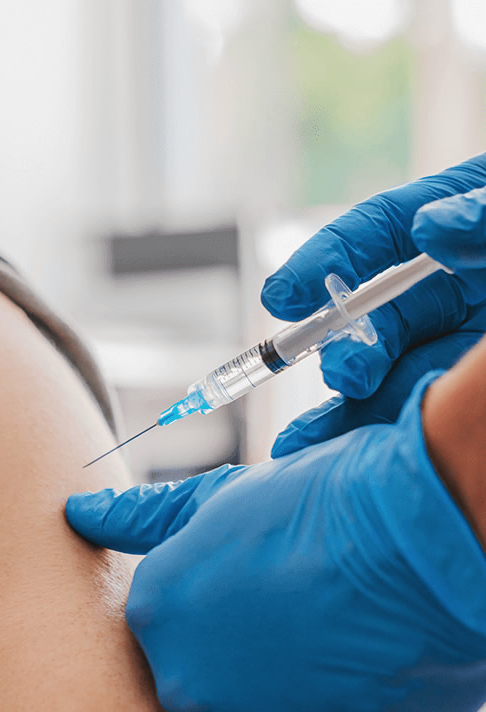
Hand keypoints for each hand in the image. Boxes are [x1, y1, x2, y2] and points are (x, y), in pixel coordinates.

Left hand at [65, 374, 485, 711]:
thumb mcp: (218, 501)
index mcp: (151, 611)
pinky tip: (347, 691)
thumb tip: (78, 513)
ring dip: (282, 707)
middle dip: (244, 667)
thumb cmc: (320, 506)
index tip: (264, 604)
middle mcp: (177, 677)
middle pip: (204, 687)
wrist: (416, 535)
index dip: (225, 621)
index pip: (173, 636)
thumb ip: (139, 519)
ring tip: (328, 655)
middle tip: (299, 631)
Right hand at [263, 153, 485, 456]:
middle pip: (372, 311)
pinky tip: (315, 453)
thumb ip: (482, 217)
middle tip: (345, 369)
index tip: (285, 295)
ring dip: (344, 398)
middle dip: (343, 342)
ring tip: (314, 436)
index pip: (376, 234)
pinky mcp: (453, 387)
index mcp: (456, 224)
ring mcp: (451, 340)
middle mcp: (447, 284)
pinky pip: (402, 411)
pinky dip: (356, 433)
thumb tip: (431, 227)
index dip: (324, 263)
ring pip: (380, 368)